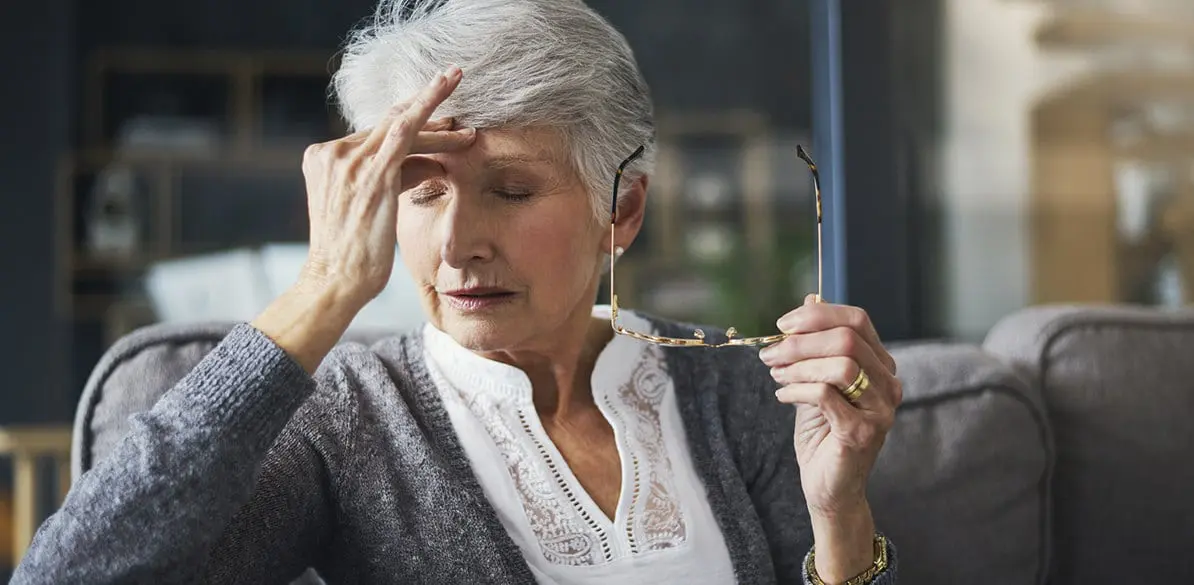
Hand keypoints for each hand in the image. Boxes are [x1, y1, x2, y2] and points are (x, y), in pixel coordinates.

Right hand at [297, 64, 474, 309]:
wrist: (336, 280)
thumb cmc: (355, 255)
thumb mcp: (370, 208)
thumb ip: (393, 178)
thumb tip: (432, 163)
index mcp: (323, 158)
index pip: (374, 134)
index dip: (410, 122)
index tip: (437, 118)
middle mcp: (333, 153)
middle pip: (388, 123)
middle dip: (424, 104)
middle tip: (452, 80)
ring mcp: (349, 161)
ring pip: (402, 126)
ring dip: (438, 114)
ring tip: (463, 97)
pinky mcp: (372, 174)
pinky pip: (405, 133)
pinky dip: (428, 112)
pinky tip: (451, 104)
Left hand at [759, 294, 900, 579]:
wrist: (828, 487)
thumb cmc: (822, 433)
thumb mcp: (815, 380)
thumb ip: (816, 344)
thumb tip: (811, 299)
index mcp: (880, 366)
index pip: (858, 320)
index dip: (818, 315)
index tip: (782, 325)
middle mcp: (888, 384)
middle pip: (848, 339)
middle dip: (801, 341)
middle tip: (770, 353)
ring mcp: (880, 409)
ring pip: (840, 365)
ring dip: (798, 365)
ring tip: (775, 374)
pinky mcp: (863, 432)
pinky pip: (826, 395)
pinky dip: (797, 390)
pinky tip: (782, 396)